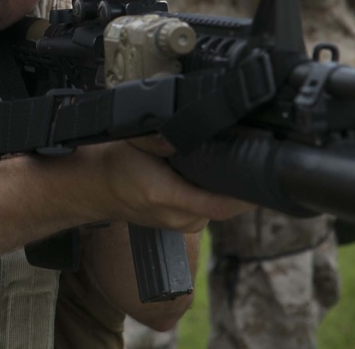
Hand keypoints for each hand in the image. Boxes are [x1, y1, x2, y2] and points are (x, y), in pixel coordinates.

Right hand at [86, 141, 252, 232]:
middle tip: (244, 157)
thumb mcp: (137, 141)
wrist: (95, 188)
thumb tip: (194, 126)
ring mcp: (180, 226)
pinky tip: (209, 179)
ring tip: (224, 166)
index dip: (244, 194)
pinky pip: (211, 212)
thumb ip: (167, 138)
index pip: (219, 204)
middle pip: (226, 205)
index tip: (259, 175)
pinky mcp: (184, 228)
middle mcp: (175, 217)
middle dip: (237, 184)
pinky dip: (214, 195)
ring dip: (226, 189)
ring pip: (221, 209)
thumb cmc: (115, 164)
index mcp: (163, 196)